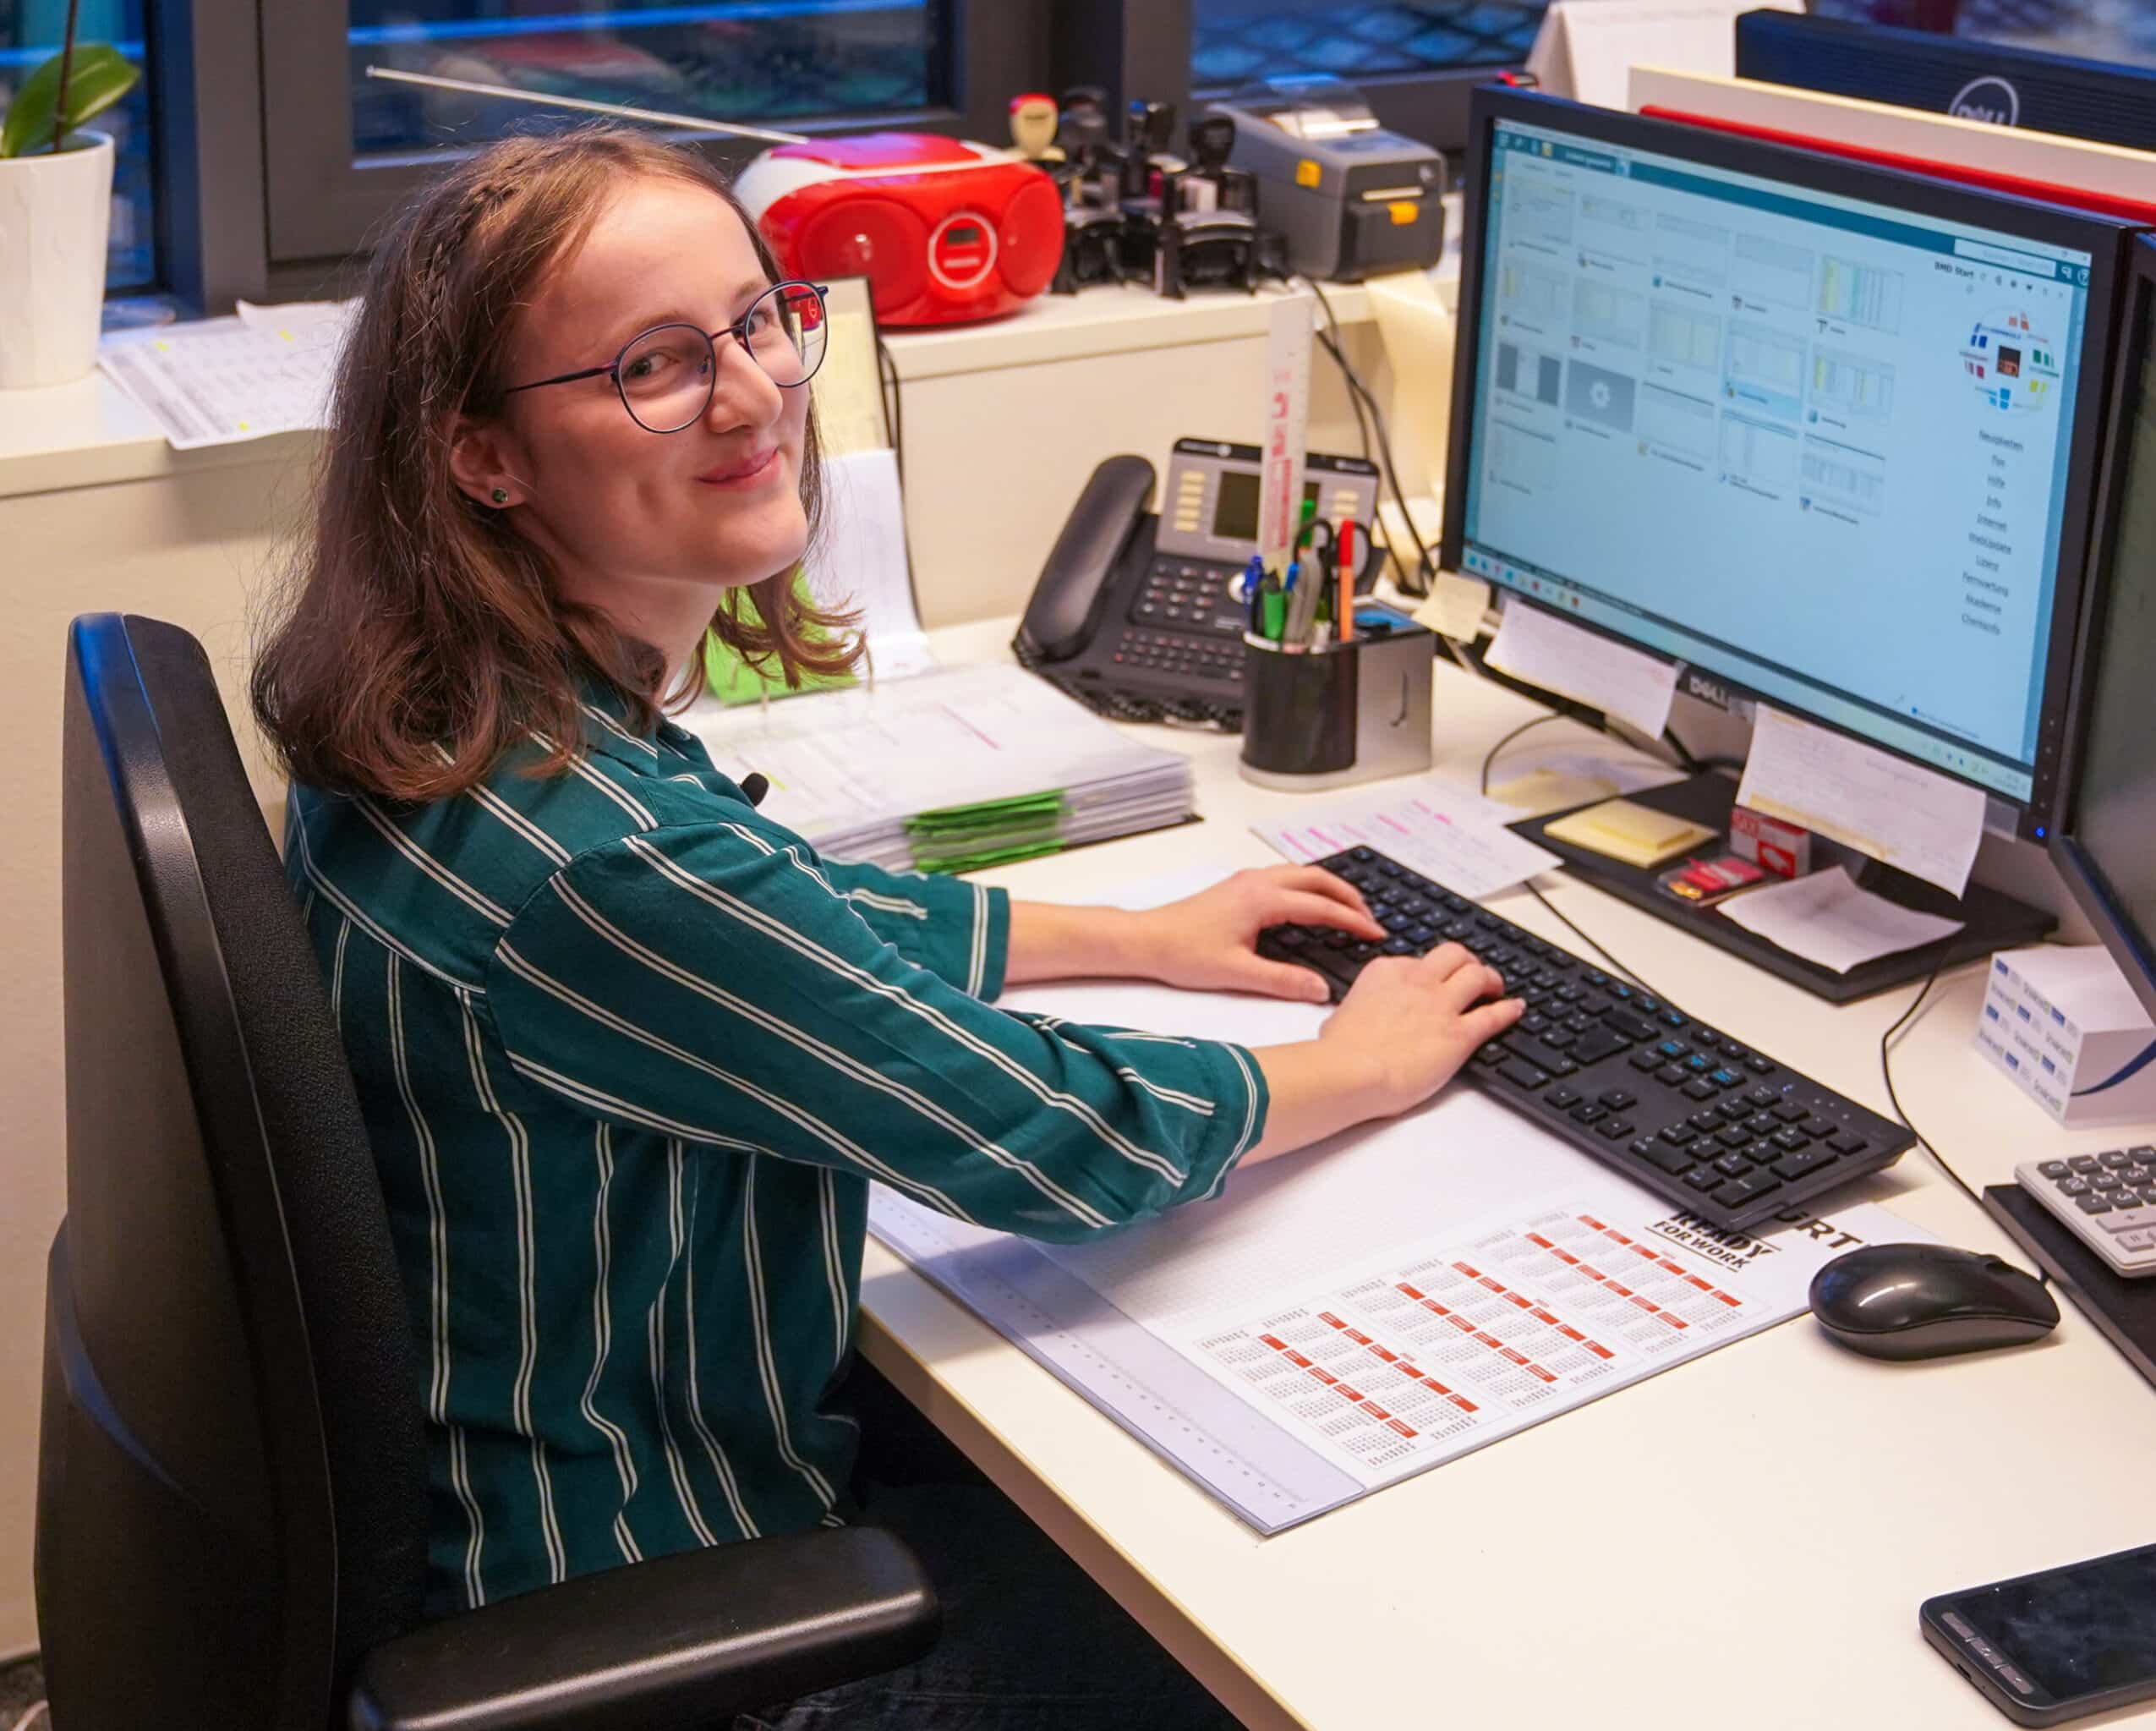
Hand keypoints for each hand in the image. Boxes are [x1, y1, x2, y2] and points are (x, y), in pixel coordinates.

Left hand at [1130, 865, 1386, 1003]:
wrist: (1145, 940)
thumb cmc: (1182, 953)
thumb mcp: (1237, 974)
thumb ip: (1283, 981)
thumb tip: (1321, 989)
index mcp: (1262, 899)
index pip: (1322, 906)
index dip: (1353, 920)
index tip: (1375, 934)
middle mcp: (1257, 882)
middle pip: (1318, 878)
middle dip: (1349, 896)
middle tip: (1371, 919)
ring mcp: (1247, 880)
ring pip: (1301, 873)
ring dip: (1330, 888)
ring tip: (1350, 910)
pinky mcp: (1239, 886)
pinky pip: (1286, 877)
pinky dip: (1309, 887)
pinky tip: (1312, 905)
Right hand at [1318, 942, 1522, 1113]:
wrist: (1350, 1071)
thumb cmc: (1339, 1051)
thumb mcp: (1341, 1017)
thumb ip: (1358, 1010)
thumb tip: (1354, 1019)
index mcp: (1386, 972)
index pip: (1417, 961)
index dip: (1430, 971)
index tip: (1433, 980)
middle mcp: (1417, 981)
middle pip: (1454, 955)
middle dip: (1466, 961)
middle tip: (1471, 973)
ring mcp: (1441, 1005)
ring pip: (1478, 975)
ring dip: (1490, 978)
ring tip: (1495, 987)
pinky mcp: (1459, 1035)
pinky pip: (1494, 1016)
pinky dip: (1509, 1010)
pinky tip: (1515, 1008)